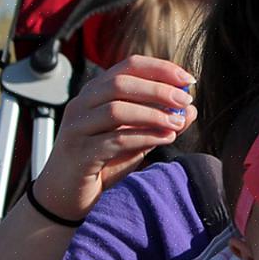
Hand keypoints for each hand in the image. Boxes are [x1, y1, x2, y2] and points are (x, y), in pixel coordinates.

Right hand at [33, 55, 196, 220]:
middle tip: (185, 100)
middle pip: (121, 84)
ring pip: (116, 110)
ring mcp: (77, 127)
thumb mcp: (137, 137)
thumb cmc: (104, 160)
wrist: (67, 194)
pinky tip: (164, 138)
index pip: (129, 66)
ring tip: (177, 123)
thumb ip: (161, 121)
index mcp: (97, 91)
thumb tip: (191, 109)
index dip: (160, 68)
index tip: (187, 79)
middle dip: (159, 90)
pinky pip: (115, 140)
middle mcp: (83, 103)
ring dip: (153, 115)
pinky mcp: (78, 152)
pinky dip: (144, 137)